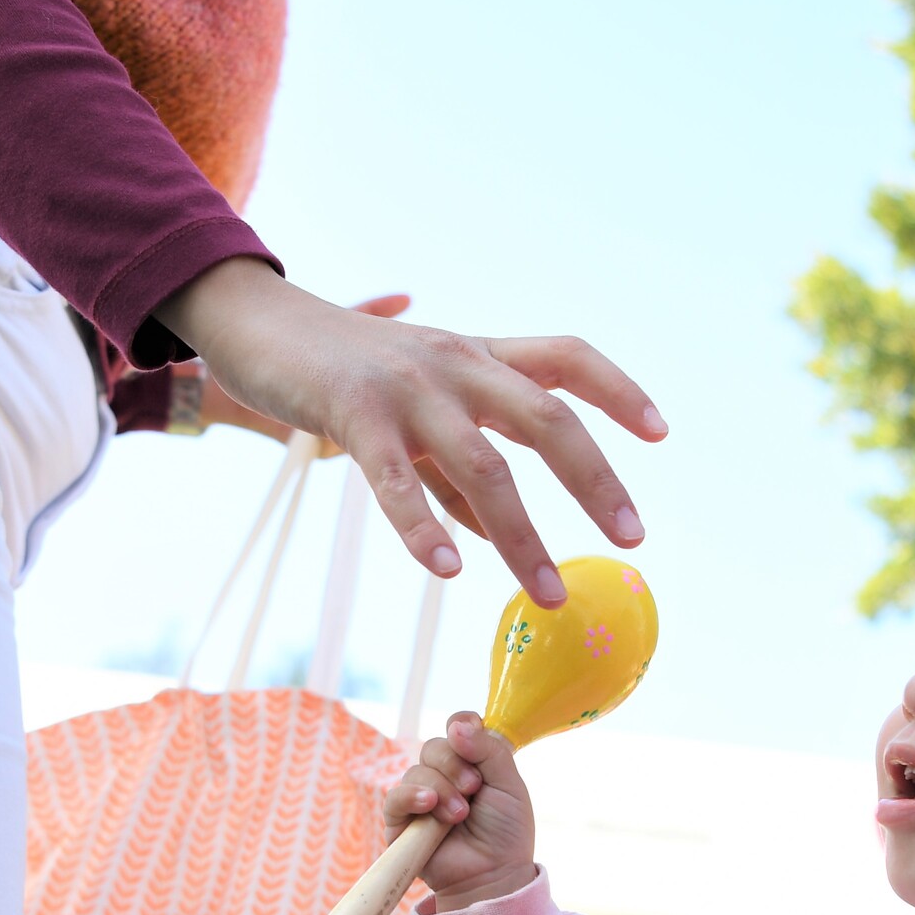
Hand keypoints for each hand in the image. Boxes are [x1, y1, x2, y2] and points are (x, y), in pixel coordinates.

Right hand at [159, 258, 667, 606]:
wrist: (254, 321)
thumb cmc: (344, 374)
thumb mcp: (416, 415)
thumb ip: (457, 475)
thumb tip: (496, 539)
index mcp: (478, 357)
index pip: (568, 358)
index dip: (618, 390)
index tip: (660, 433)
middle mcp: (457, 364)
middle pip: (548, 417)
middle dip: (596, 481)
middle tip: (632, 538)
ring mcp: (408, 387)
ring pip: (484, 463)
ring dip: (524, 535)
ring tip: (548, 593)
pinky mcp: (354, 412)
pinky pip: (398, 479)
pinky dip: (425, 527)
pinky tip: (448, 570)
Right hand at [383, 713, 537, 908]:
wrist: (494, 874)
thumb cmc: (506, 833)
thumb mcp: (509, 785)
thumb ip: (489, 750)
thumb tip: (458, 725)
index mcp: (470, 762)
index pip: (457, 728)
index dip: (462, 726)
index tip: (472, 734)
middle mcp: (442, 776)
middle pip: (434, 746)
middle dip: (454, 764)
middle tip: (473, 788)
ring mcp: (420, 797)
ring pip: (416, 771)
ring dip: (441, 788)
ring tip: (460, 814)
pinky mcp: (401, 822)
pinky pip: (395, 797)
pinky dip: (411, 796)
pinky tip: (429, 805)